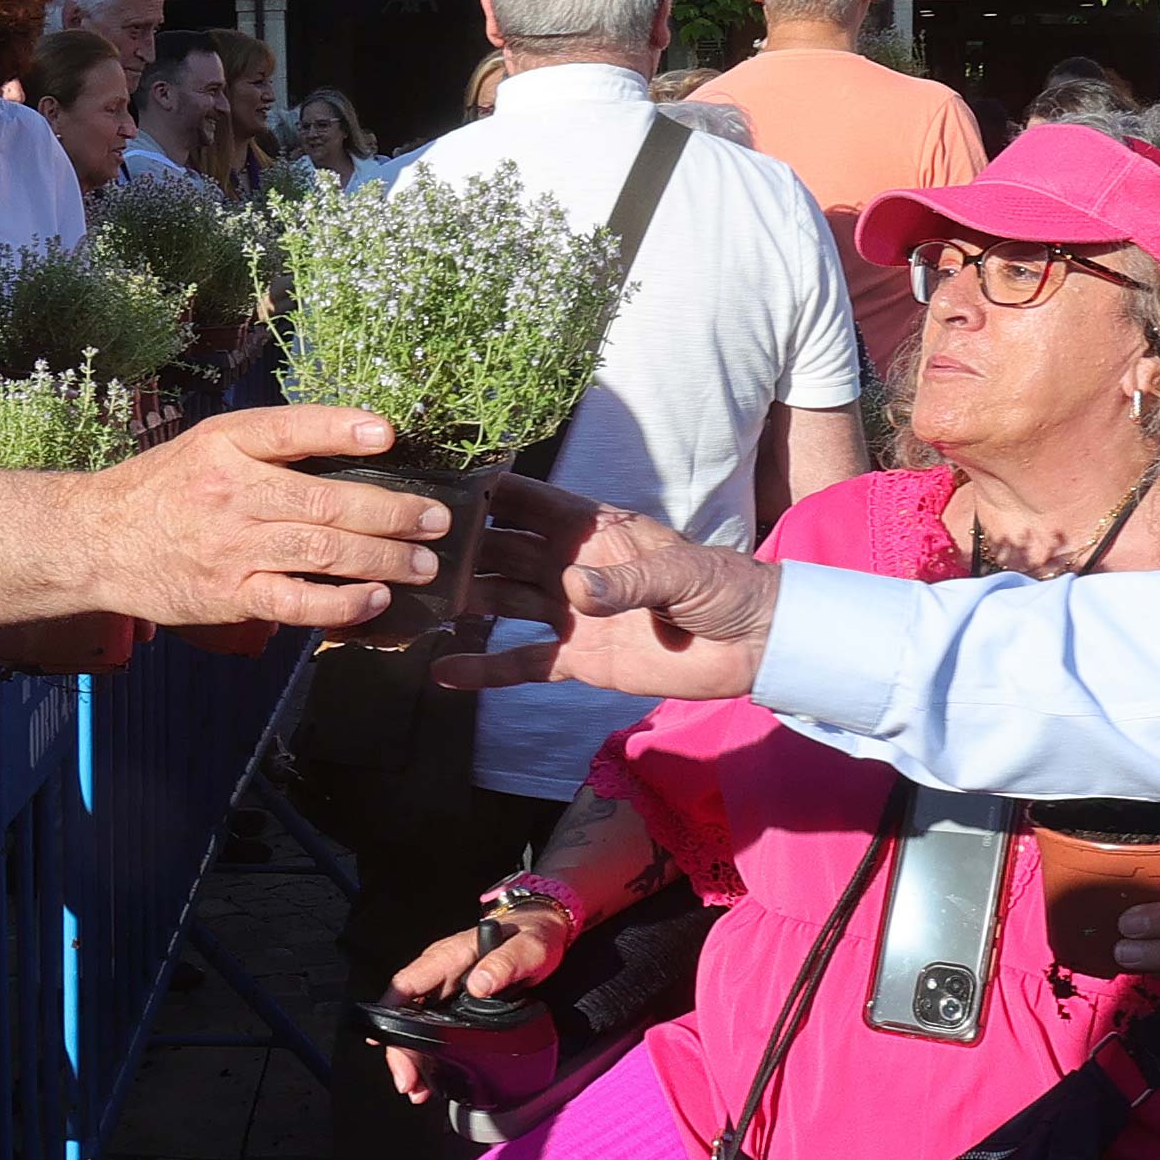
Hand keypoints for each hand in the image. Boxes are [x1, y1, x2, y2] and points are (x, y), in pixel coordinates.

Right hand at [84, 405, 448, 633]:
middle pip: (324, 500)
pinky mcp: (229, 596)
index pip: (290, 430)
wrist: (95, 541)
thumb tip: (359, 440)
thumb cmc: (166, 488)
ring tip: (424, 562)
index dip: (341, 429)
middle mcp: (230, 493)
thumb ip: (273, 442)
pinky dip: (339, 604)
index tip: (388, 433)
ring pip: (319, 550)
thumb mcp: (208, 443)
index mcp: (226, 444)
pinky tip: (374, 600)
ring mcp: (231, 548)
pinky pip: (294, 603)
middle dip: (391, 511)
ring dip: (382, 558)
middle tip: (438, 520)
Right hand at [377, 911, 574, 1100]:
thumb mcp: (528, 949)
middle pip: (405, 1011)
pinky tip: (431, 1077)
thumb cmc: (533, 935)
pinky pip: (433, 1028)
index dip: (388, 1012)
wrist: (544, 932)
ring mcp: (446, 989)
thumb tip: (479, 985)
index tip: (381, 1040)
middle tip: (407, 1082)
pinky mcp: (455, 1003)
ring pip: (416, 1024)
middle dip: (401, 1048)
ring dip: (413, 1057)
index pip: (408, 983)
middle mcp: (440, 973)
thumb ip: (506, 963)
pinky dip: (429, 1054)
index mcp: (449, 956)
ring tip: (417, 1089)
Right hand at [432, 475, 779, 699]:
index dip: (488, 493)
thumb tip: (571, 592)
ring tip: (412, 605)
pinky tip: (444, 672)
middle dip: (460, 549)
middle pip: (504, 552)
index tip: (436, 486)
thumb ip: (627, 582)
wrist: (753, 646)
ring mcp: (573, 612)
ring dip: (464, 602)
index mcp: (596, 531)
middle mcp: (573, 566)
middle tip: (407, 552)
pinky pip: (524, 662)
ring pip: (503, 601)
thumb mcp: (680, 573)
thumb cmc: (723, 588)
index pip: (531, 503)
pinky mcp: (580, 658)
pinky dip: (486, 668)